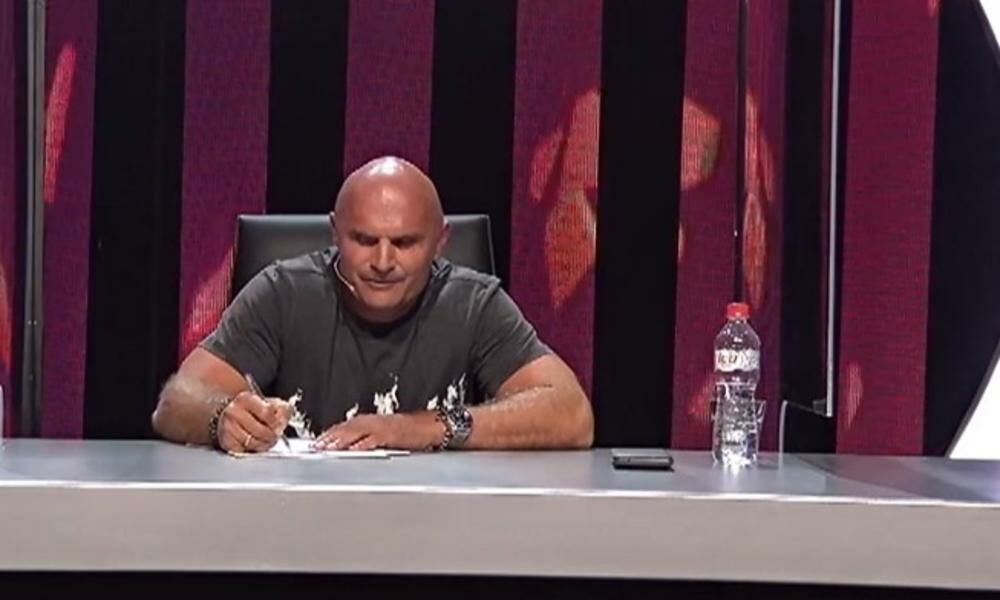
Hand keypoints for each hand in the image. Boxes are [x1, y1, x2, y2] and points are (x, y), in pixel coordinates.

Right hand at [217, 391, 290, 452]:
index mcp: (246, 399)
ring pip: (253, 443)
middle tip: (275, 436)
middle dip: (272, 436)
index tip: (279, 425)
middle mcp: (234, 412)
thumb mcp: (269, 403)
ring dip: (264, 445)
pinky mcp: (226, 441)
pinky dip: (252, 450)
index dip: (277, 422)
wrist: (234, 415)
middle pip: (261, 431)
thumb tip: (284, 418)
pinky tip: (255, 444)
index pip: (267, 413)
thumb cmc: (253, 410)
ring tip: (267, 441)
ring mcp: (227, 427)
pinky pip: (244, 451)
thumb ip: (282, 409)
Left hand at [314, 412, 443, 450]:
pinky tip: (354, 450)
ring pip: (359, 430)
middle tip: (317, 446)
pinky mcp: (395, 434)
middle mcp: (377, 421)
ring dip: (342, 439)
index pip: (348, 425)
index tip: (318, 441)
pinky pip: (377, 439)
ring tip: (328, 447)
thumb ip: (371, 439)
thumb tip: (354, 448)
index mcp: (374, 422)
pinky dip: (365, 444)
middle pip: (350, 427)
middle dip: (332, 436)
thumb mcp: (389, 434)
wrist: (434, 425)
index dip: (332, 432)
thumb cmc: (414, 432)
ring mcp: (385, 427)